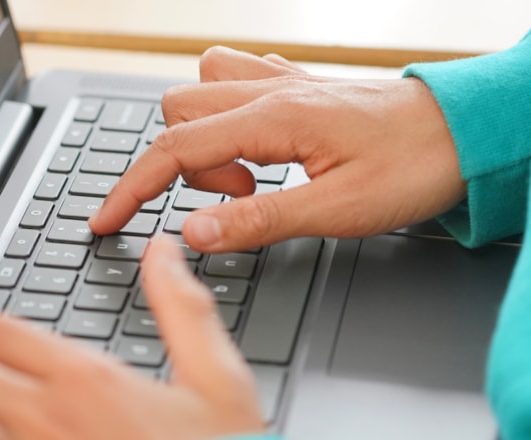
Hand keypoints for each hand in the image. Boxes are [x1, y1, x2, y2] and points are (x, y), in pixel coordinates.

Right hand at [89, 46, 464, 252]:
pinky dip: (226, 113)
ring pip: (198, 89)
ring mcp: (281, 81)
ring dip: (204, 137)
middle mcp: (269, 91)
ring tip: (253, 173)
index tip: (105, 220)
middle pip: (177, 116)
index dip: (131, 189)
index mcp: (273, 120)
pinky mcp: (295, 85)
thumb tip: (192, 234)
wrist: (463, 132)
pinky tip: (259, 142)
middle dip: (188, 169)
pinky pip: (234, 76)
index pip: (175, 151)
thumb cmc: (411, 167)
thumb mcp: (334, 211)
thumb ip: (257, 221)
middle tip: (241, 199)